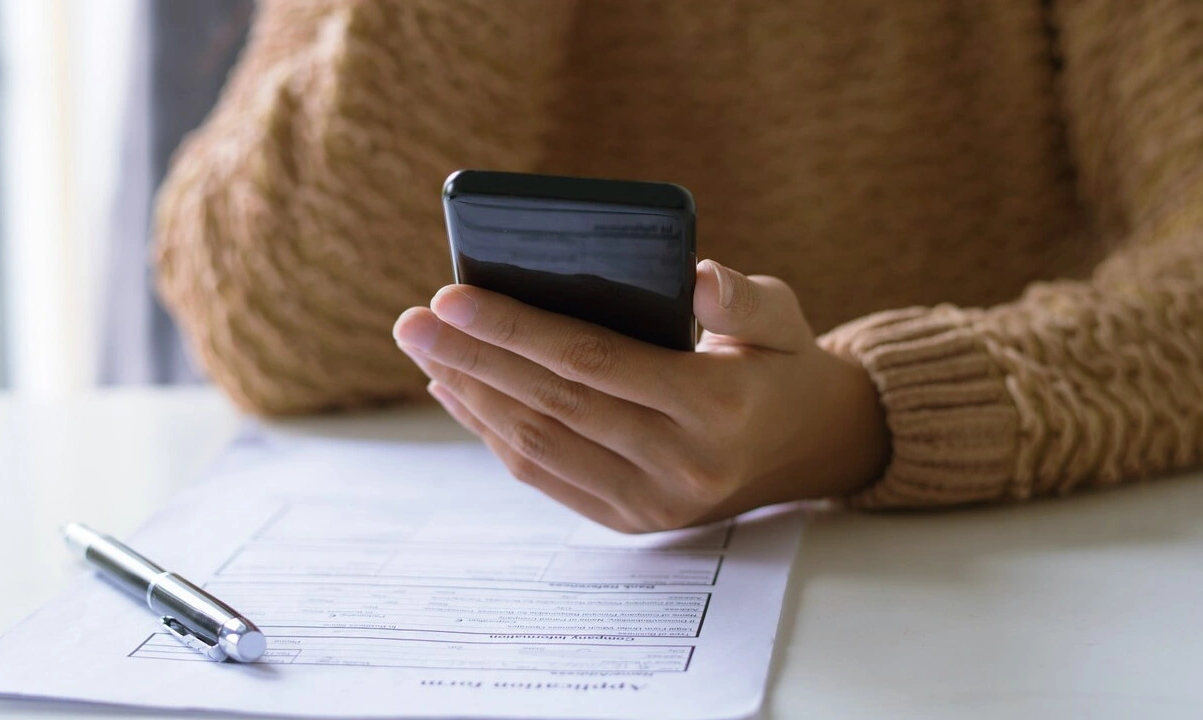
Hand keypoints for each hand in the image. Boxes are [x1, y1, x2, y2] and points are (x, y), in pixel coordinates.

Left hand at [393, 260, 888, 531]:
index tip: (450, 297)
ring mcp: (653, 503)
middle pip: (552, 404)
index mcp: (717, 405)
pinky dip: (494, 435)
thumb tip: (695, 276)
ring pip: (539, 445)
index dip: (515, 330)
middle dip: (471, 359)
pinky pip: (546, 476)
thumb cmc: (781, 364)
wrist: (810, 449)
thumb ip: (741, 295)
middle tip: (411, 322)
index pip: (593, 361)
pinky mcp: (631, 521)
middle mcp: (681, 465)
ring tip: (425, 352)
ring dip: (472, 397)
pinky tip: (459, 394)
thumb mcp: (782, 316)